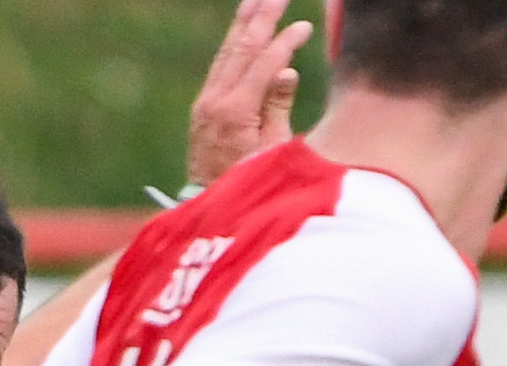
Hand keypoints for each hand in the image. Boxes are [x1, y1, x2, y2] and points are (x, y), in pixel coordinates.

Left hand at [186, 0, 309, 190]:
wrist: (209, 206)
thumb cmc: (250, 185)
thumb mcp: (272, 151)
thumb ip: (277, 108)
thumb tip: (286, 69)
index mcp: (236, 112)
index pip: (265, 64)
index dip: (285, 42)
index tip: (304, 27)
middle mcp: (215, 101)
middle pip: (242, 48)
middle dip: (261, 18)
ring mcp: (205, 102)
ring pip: (227, 53)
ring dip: (243, 23)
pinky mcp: (202, 107)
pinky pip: (219, 66)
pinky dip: (233, 44)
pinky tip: (241, 30)